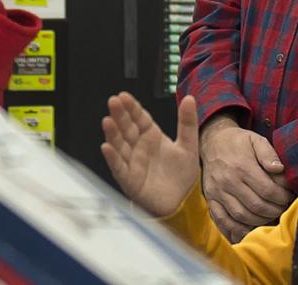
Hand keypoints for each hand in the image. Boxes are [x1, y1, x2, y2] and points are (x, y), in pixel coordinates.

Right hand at [101, 93, 199, 217]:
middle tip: (113, 102)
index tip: (123, 96)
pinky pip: (119, 167)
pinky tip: (106, 147)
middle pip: (127, 128)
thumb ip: (187, 122)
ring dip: (112, 134)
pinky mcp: (130, 180)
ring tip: (107, 121)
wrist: (183, 202)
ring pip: (119, 145)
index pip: (139, 118)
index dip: (131, 107)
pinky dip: (112, 158)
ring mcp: (132, 162)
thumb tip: (190, 98)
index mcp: (151, 136)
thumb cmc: (182, 174)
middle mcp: (138, 147)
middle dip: (119, 115)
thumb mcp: (188, 145)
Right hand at [198, 115, 292, 241]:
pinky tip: (249, 230)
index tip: (289, 196)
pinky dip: (236, 229)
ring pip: (241, 216)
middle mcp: (228, 181)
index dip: (282, 197)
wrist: (212, 142)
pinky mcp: (210, 199)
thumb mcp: (255, 140)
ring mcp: (217, 192)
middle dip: (275, 211)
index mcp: (242, 166)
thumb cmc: (239, 142)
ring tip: (270, 216)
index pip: (267, 190)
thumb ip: (268, 153)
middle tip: (283, 208)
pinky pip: (222, 220)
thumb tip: (280, 169)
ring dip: (260, 221)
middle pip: (256, 206)